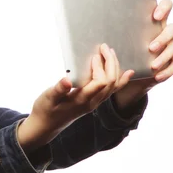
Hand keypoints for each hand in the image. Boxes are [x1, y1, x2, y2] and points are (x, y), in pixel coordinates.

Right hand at [18, 44, 132, 151]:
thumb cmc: (45, 109)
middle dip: (110, 63)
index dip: (100, 67)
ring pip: (113, 86)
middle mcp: (92, 103)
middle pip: (110, 82)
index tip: (94, 55)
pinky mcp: (93, 102)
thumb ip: (59, 89)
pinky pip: (112, 91)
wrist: (46, 125)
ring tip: (111, 54)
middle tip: (105, 48)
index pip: (100, 82)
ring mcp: (94, 103)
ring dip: (115, 68)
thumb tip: (67, 80)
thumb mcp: (48, 98)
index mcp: (81, 100)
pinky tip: (127, 73)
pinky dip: (121, 81)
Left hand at [113, 0, 172, 109]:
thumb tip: (93, 29)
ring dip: (164, 56)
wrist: (130, 75)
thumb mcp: (117, 42)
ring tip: (152, 66)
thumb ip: (112, 34)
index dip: (164, 8)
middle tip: (150, 48)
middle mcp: (164, 31)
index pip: (166, 6)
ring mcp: (171, 45)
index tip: (155, 16)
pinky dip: (168, 70)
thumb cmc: (122, 53)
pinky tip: (157, 76)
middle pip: (172, 28)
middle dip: (163, 38)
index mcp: (152, 22)